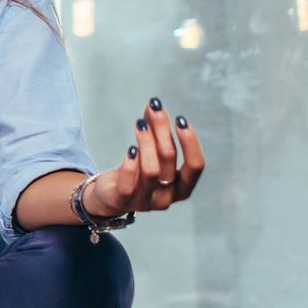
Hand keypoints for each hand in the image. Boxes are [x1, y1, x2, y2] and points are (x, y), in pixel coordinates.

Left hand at [85, 97, 204, 215]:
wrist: (111, 195)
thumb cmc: (138, 172)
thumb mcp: (150, 153)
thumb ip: (154, 131)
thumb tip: (154, 105)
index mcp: (183, 188)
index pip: (196, 166)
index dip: (190, 142)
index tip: (180, 120)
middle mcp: (168, 198)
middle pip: (169, 159)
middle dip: (162, 130)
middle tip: (154, 108)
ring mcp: (146, 202)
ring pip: (151, 170)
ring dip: (146, 142)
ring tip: (139, 124)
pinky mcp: (124, 202)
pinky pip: (129, 184)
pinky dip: (131, 164)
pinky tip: (131, 149)